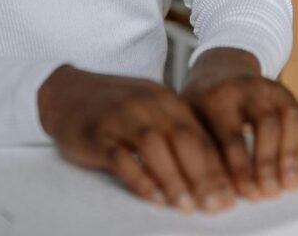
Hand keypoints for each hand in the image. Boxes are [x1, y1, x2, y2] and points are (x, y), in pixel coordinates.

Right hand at [37, 65, 235, 212]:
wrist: (66, 91)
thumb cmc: (115, 107)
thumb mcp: (150, 108)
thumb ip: (176, 130)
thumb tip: (211, 169)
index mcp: (167, 99)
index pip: (200, 134)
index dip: (217, 166)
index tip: (231, 195)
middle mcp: (148, 104)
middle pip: (183, 139)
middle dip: (204, 175)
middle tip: (217, 205)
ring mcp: (122, 117)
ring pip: (155, 147)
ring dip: (175, 178)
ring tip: (188, 206)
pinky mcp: (98, 133)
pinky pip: (122, 158)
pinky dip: (141, 179)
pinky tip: (154, 198)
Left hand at [182, 48, 297, 201]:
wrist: (221, 68)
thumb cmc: (202, 105)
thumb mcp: (191, 119)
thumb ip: (202, 151)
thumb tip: (214, 194)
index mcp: (217, 97)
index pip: (231, 135)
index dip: (240, 168)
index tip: (245, 195)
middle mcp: (249, 88)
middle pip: (266, 124)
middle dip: (269, 163)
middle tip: (269, 194)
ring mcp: (273, 89)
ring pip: (291, 119)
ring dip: (292, 156)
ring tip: (288, 186)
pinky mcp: (290, 96)